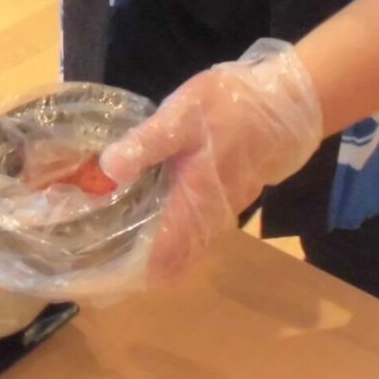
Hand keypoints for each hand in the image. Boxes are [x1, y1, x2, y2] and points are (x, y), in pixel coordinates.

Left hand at [99, 39, 322, 279]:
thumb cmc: (232, 109)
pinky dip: (164, 234)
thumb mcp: (181, 116)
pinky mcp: (222, 203)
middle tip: (91, 255)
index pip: (159, 263)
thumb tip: (107, 171)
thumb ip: (145, 144)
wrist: (287, 104)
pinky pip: (190, 234)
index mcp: (192, 206)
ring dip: (146, 251)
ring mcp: (218, 215)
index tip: (95, 271)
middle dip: (129, 266)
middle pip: (167, 265)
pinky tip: (138, 213)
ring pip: (180, 251)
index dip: (127, 274)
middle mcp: (207, 222)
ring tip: (105, 237)